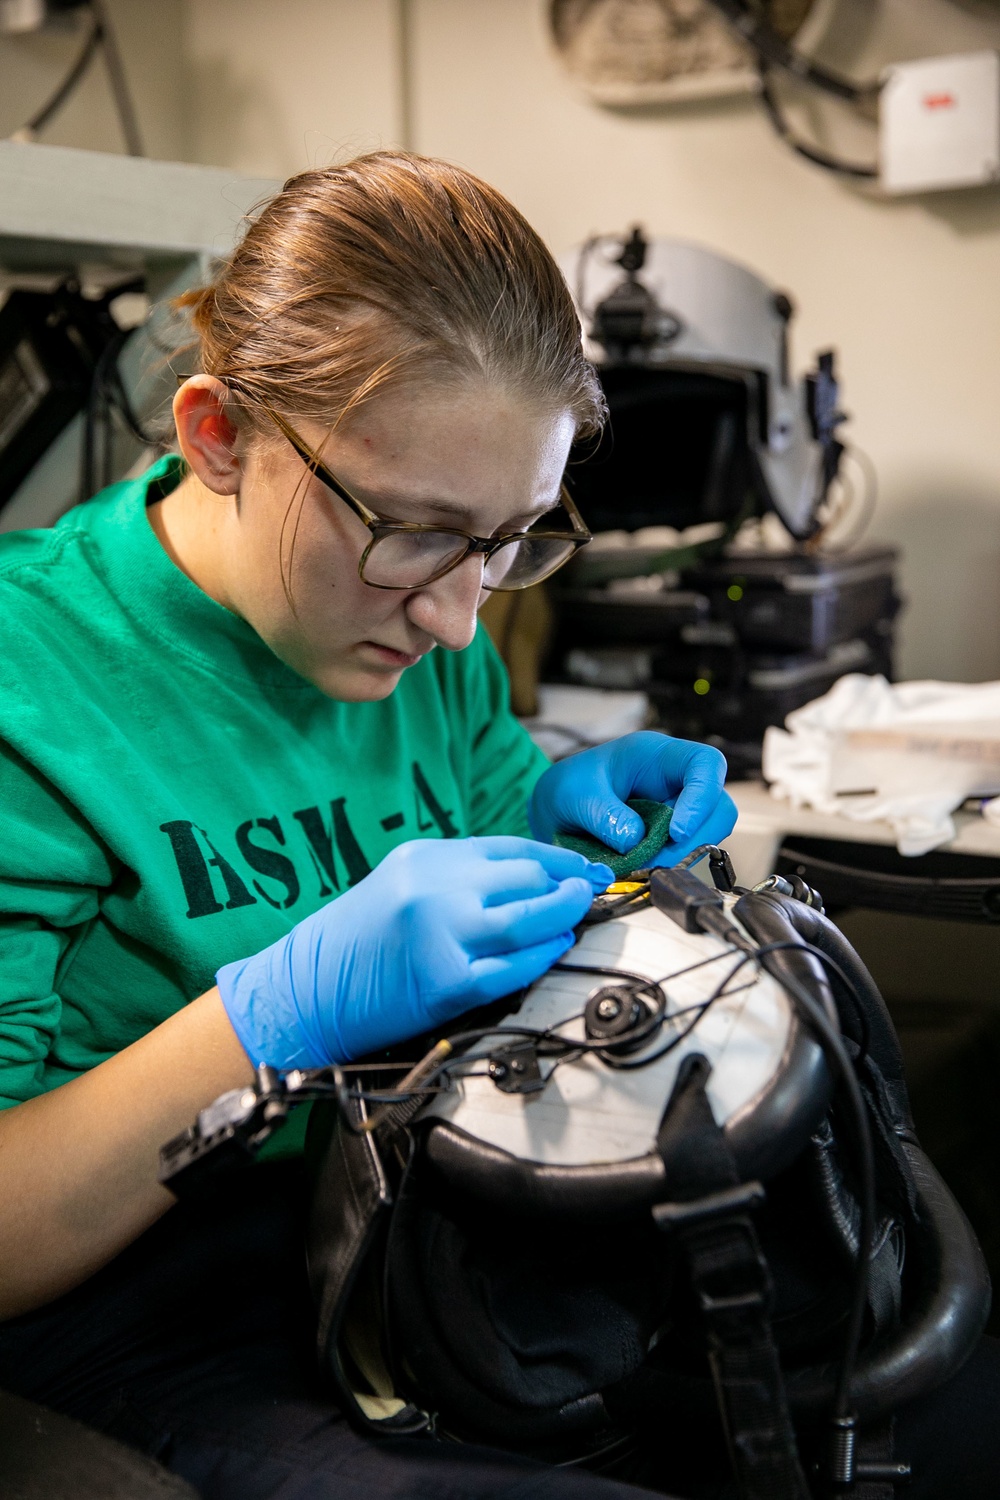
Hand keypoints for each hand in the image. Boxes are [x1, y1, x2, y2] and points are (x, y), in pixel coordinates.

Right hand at [216, 836, 611, 1069]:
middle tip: (588, 892)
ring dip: (565, 916)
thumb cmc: (356, 938)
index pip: (511, 847)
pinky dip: (543, 956)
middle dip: (568, 885)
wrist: (305, 990)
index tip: (583, 867)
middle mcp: (435, 889)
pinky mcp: (449, 985)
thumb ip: (459, 874)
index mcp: (425, 857)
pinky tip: (555, 949)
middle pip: (527, 879)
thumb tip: (532, 877)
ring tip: (578, 917)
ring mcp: (443, 936)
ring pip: (530, 919)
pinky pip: (515, 968)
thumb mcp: (402, 880)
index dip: (557, 858)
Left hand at [529, 731, 736, 866]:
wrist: (556, 809)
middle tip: (657, 862)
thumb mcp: (573, 795)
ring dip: (683, 856)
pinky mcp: (672, 836)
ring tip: (643, 867)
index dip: (702, 797)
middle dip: (695, 838)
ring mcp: (677, 808)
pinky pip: (688, 852)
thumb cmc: (567, 788)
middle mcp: (675, 780)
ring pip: (708, 834)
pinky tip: (643, 869)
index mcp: (655, 754)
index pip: (704, 764)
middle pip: (718, 805)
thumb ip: (602, 814)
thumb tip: (634, 839)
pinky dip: (670, 865)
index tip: (676, 832)